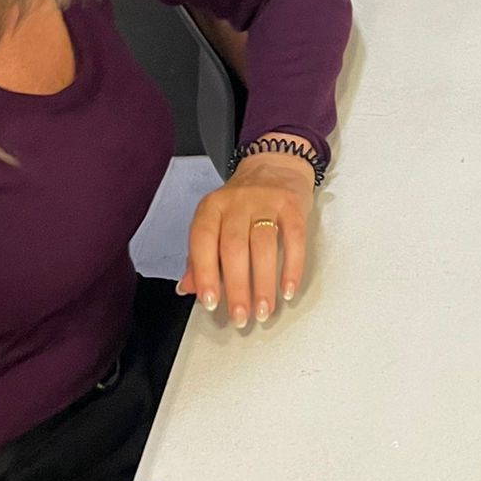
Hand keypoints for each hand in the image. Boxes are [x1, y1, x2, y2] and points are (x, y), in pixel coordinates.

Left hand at [177, 144, 315, 325]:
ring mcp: (266, 202)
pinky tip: (287, 289)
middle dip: (237, 287)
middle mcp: (236, 202)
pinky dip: (292, 268)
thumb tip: (187, 288)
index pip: (203, 241)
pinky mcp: (292, 206)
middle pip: (234, 247)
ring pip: (263, 245)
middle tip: (241, 315)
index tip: (210, 302)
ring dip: (263, 283)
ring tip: (263, 310)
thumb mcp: (215, 222)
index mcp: (211, 208)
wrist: (275, 166)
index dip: (205, 273)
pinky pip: (293, 239)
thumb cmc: (243, 202)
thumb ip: (200, 256)